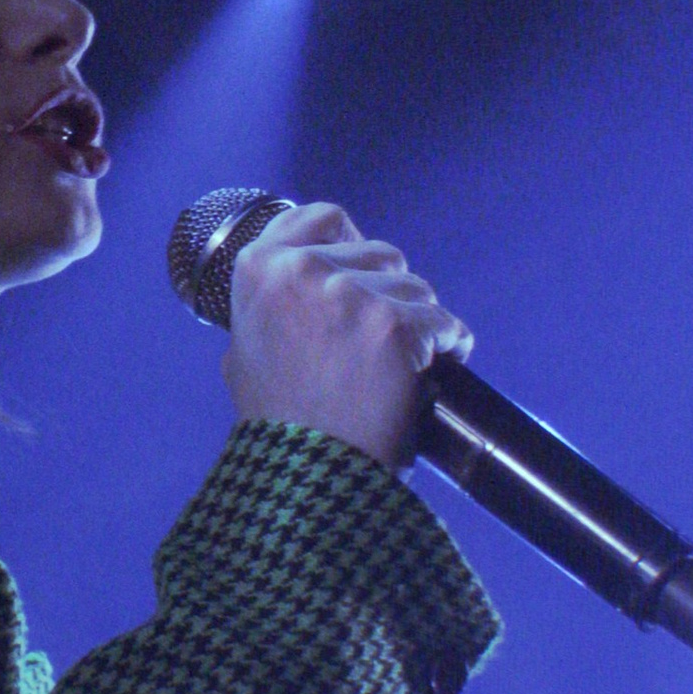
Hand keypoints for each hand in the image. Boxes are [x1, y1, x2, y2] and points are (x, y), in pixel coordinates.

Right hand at [222, 200, 469, 472]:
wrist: (310, 476)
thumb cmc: (280, 425)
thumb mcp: (245, 353)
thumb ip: (269, 306)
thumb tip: (295, 282)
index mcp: (260, 270)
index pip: (323, 218)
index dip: (349, 244)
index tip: (360, 272)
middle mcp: (302, 271)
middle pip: (380, 254)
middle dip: (389, 293)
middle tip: (377, 343)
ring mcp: (350, 296)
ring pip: (416, 288)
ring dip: (418, 323)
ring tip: (400, 368)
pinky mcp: (394, 326)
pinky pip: (444, 324)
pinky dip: (447, 348)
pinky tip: (431, 376)